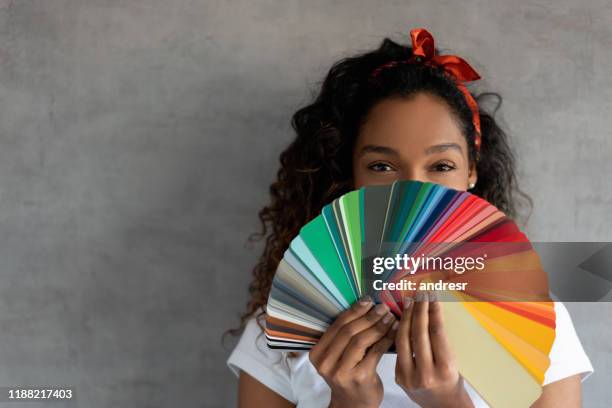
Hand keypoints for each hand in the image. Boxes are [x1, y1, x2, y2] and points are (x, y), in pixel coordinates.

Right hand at [309, 296, 397, 407]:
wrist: (353, 404)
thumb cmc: (348, 374)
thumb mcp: (339, 356)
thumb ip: (346, 336)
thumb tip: (368, 305)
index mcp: (317, 353)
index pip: (337, 325)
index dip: (354, 310)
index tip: (368, 300)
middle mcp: (325, 363)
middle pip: (348, 331)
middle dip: (368, 317)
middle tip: (383, 308)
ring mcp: (341, 371)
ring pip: (361, 341)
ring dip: (378, 326)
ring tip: (391, 317)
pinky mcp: (359, 377)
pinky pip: (374, 352)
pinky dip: (385, 339)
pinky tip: (394, 332)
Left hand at [395, 291, 473, 407]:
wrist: (443, 405)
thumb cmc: (452, 380)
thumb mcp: (453, 361)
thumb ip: (440, 341)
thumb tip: (429, 309)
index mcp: (446, 368)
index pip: (437, 333)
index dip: (433, 311)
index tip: (432, 296)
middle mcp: (427, 374)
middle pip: (419, 334)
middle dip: (419, 310)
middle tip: (420, 294)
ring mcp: (410, 377)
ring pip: (404, 340)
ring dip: (406, 317)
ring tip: (410, 302)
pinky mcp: (399, 377)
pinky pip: (397, 349)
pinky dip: (399, 332)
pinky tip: (401, 319)